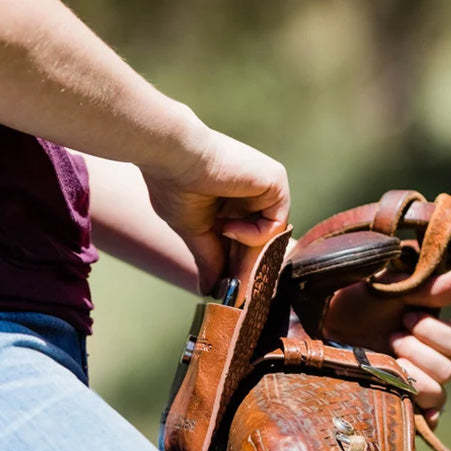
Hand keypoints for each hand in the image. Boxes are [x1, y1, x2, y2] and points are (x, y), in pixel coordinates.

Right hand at [141, 123, 288, 293]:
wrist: (175, 157)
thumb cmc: (174, 185)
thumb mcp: (194, 231)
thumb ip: (209, 258)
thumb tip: (209, 290)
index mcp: (232, 202)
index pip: (245, 241)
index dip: (238, 266)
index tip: (230, 290)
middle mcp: (252, 194)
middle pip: (261, 242)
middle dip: (248, 269)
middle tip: (237, 294)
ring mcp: (266, 187)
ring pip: (270, 238)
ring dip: (250, 256)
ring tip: (228, 263)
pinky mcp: (275, 181)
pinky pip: (276, 224)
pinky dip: (254, 234)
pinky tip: (228, 227)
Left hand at [323, 267, 450, 424]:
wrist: (315, 331)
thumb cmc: (350, 307)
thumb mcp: (387, 290)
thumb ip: (426, 288)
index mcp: (429, 335)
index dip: (434, 331)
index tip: (405, 317)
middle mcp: (425, 363)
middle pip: (449, 369)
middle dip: (420, 351)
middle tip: (392, 337)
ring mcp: (412, 389)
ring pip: (438, 394)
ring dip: (414, 376)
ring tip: (388, 362)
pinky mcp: (398, 409)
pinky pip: (427, 421)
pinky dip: (422, 413)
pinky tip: (406, 401)